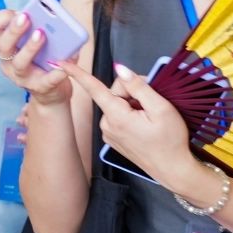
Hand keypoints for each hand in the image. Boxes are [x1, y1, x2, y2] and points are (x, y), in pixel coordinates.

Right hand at [0, 11, 72, 105]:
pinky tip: (62, 63)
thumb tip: (53, 16)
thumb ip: (38, 27)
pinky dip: (55, 72)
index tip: (13, 13)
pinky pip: (46, 80)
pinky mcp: (40, 87)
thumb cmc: (42, 59)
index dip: (0, 20)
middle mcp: (8, 62)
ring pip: (19, 63)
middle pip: (3, 46)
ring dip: (29, 47)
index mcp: (5, 46)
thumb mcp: (35, 41)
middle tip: (25, 17)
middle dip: (13, 30)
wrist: (51, 91)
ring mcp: (22, 77)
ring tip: (42, 34)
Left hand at [68, 62, 195, 185]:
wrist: (172, 169)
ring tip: (149, 116)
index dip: (77, 74)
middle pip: (113, 93)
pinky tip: (143, 123)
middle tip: (152, 101)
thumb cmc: (170, 141)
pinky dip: (130, 114)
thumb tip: (120, 69)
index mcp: (116, 116)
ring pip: (116, 104)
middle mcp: (107, 125)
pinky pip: (118, 116)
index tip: (60, 64)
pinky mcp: (113, 138)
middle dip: (131, 91)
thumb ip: (138, 86)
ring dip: (132, 103)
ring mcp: (109, 133)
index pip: (94, 89)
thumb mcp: (161, 108)